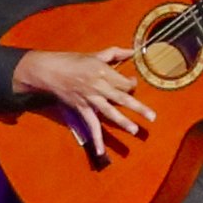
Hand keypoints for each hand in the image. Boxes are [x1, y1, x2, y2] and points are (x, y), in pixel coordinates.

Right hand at [19, 47, 151, 157]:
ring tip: (134, 130)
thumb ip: (115, 53)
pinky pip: (91, 125)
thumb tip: (132, 51)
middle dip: (138, 108)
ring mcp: (91, 100)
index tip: (132, 84)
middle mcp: (99, 87)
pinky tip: (101, 151)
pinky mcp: (82, 109)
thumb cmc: (72, 61)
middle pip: (122, 98)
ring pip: (110, 112)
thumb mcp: (94, 54)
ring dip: (123, 122)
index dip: (132, 84)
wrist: (50, 71)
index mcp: (104, 72)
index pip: (124, 82)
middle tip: (152, 117)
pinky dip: (96, 139)